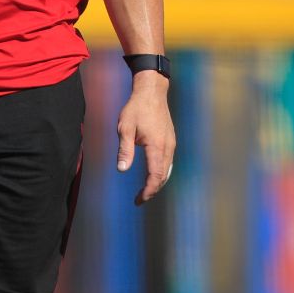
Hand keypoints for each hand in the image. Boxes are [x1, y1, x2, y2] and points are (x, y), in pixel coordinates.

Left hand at [116, 71, 175, 204]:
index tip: (139, 200)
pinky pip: (168, 162)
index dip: (148, 191)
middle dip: (153, 189)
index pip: (156, 176)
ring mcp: (171, 144)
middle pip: (164, 176)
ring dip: (158, 182)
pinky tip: (153, 174)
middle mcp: (168, 147)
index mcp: (157, 146)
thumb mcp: (125, 128)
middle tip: (140, 198)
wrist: (152, 92)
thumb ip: (124, 150)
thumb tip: (121, 170)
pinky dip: (161, 172)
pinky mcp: (171, 140)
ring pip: (168, 170)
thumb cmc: (136, 109)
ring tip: (145, 190)